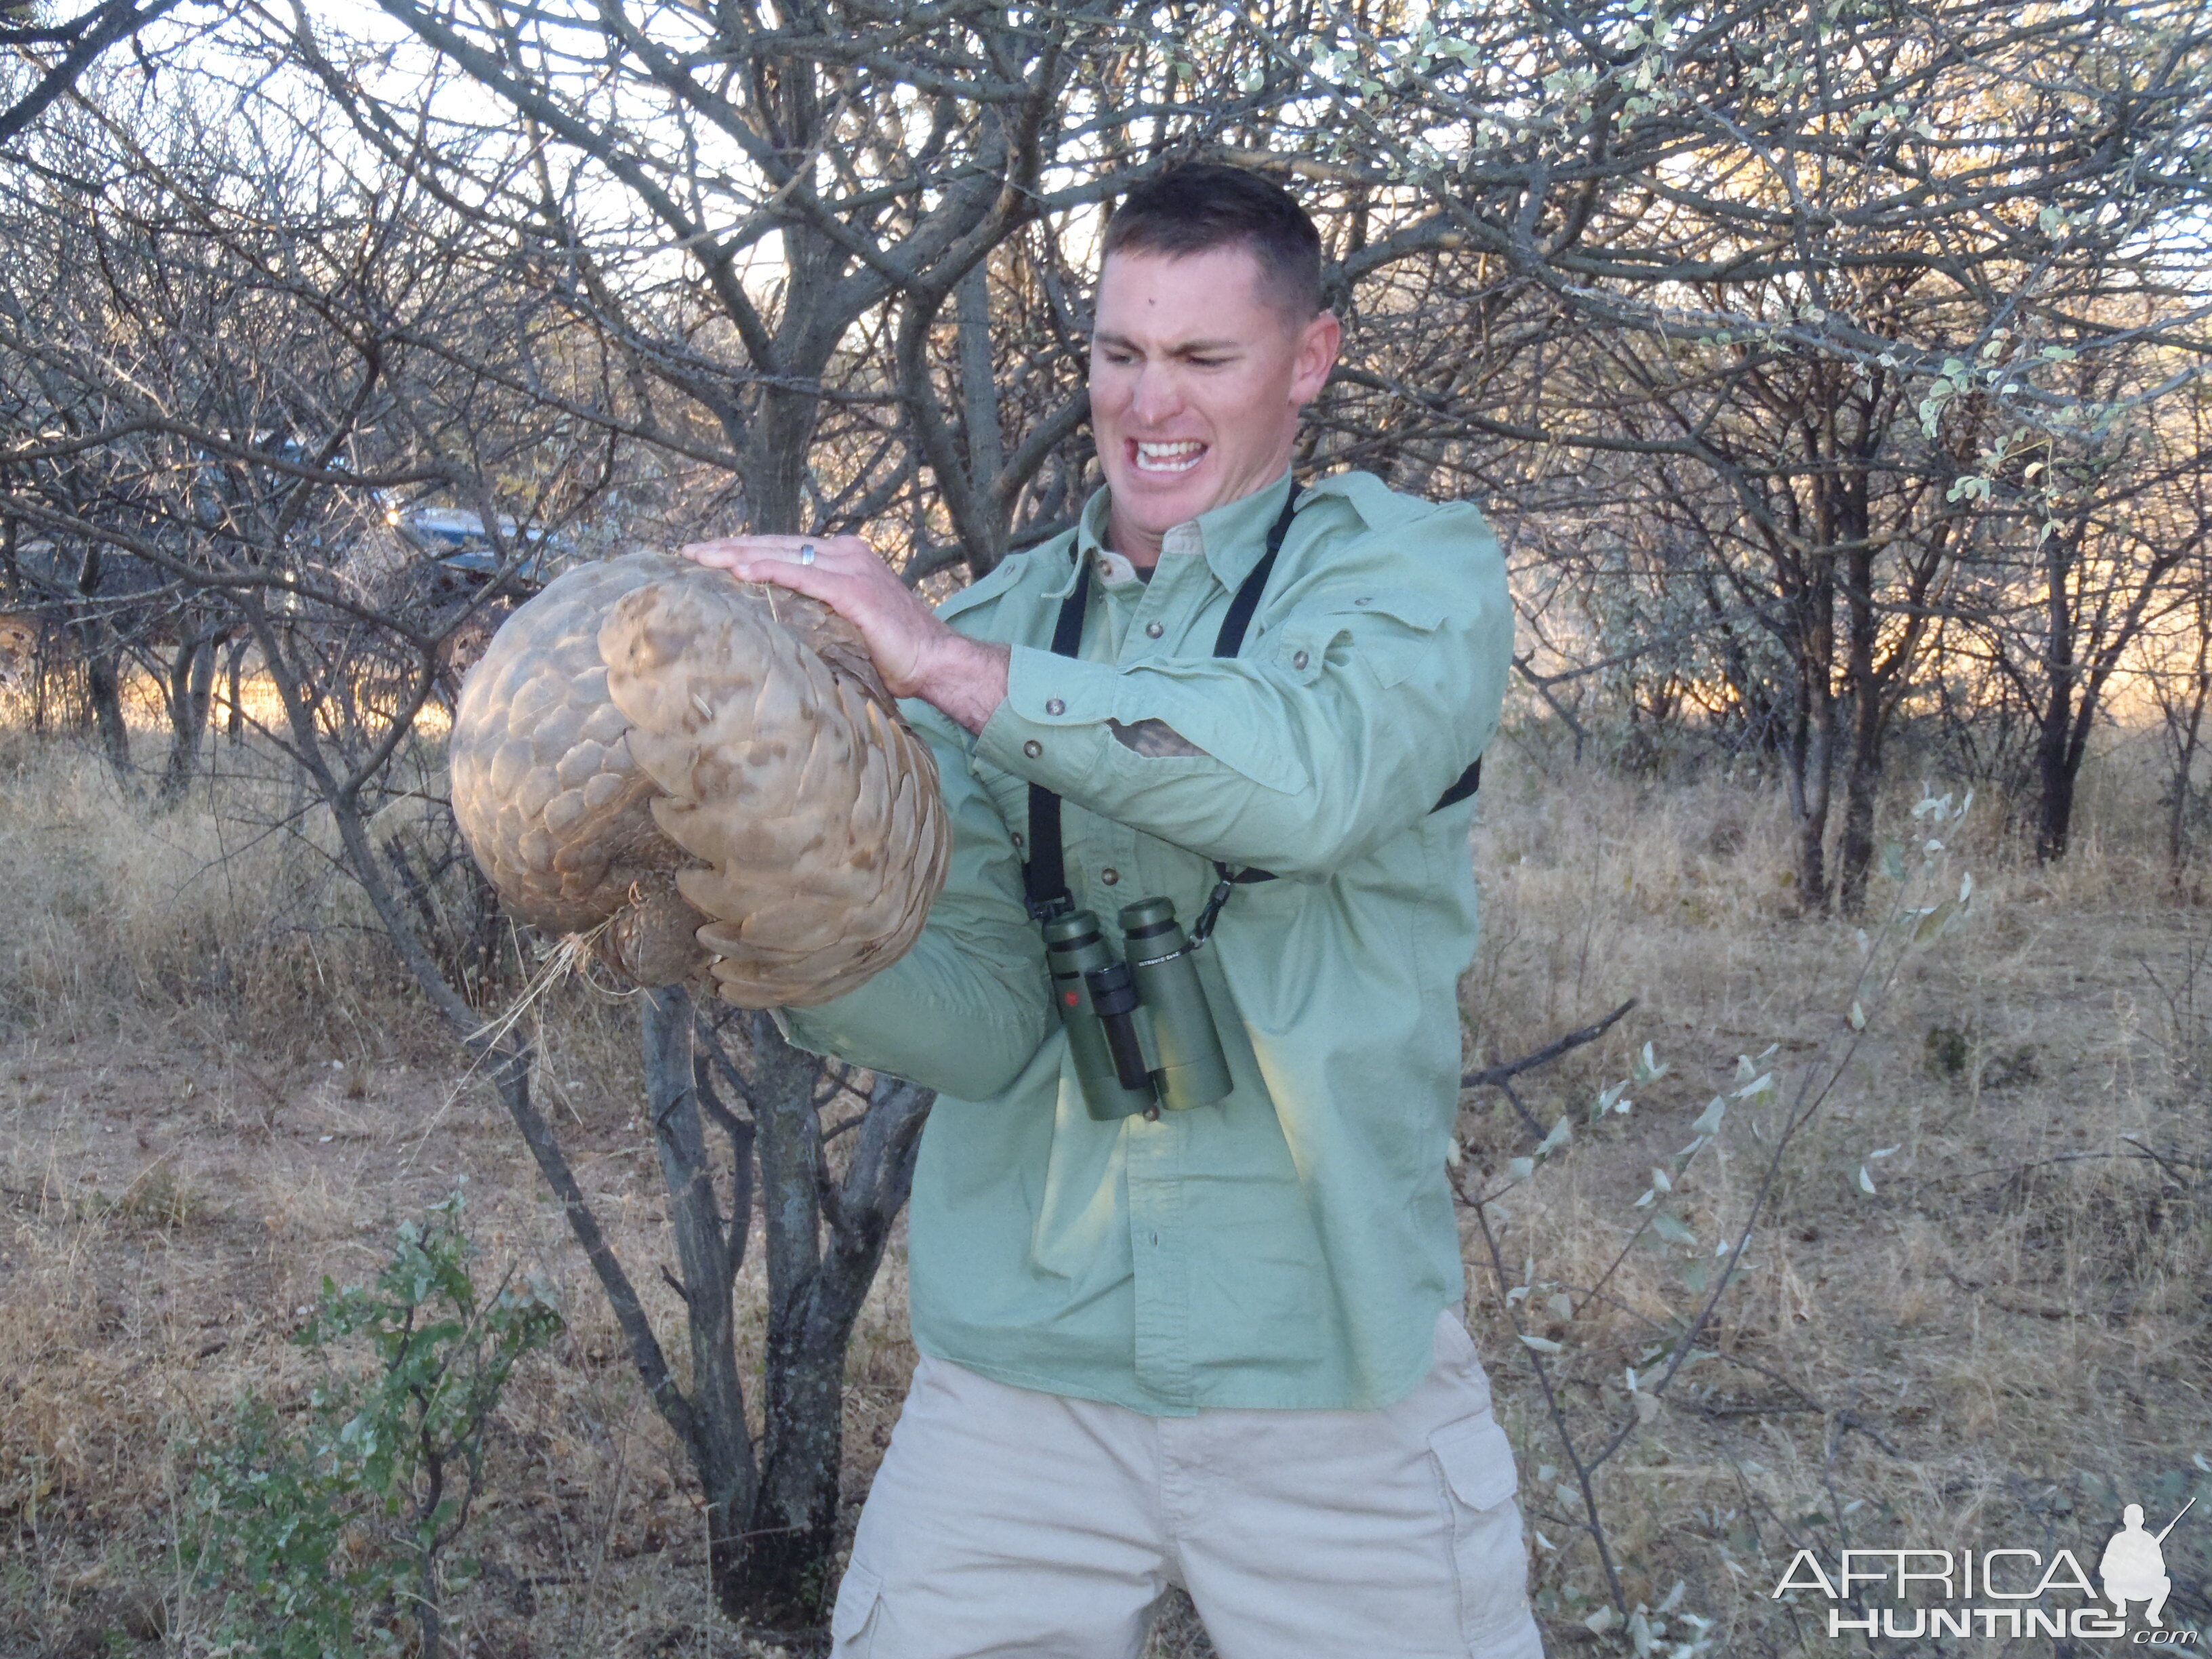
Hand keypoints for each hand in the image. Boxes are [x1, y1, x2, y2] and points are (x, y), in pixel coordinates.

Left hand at [679, 533, 1009, 733]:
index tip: (708, 556)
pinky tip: (738, 570)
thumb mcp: (848, 624)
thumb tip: (779, 627)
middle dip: (729, 546)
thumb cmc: (895, 652)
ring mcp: (850, 567)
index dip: (744, 549)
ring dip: (737, 554)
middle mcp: (846, 553)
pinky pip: (800, 574)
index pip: (784, 548)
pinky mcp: (852, 589)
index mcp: (845, 558)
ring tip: (701, 558)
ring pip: (782, 553)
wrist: (936, 660)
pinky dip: (767, 570)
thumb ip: (818, 613)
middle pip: (776, 544)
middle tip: (689, 552)